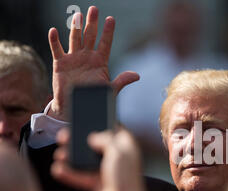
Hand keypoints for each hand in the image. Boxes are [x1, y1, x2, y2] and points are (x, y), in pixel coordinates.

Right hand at [48, 6, 139, 120]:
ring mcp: (73, 58)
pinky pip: (57, 50)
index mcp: (100, 61)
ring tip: (78, 15)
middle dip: (92, 23)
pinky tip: (54, 31)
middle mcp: (87, 56)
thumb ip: (121, 81)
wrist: (76, 108)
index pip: (105, 43)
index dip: (108, 32)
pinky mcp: (60, 64)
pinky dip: (54, 40)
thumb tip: (137, 75)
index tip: (111, 19)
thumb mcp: (109, 90)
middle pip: (90, 36)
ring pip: (75, 39)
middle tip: (94, 9)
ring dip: (76, 27)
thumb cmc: (94, 99)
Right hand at [51, 128, 162, 190]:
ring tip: (59, 154)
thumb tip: (92, 137)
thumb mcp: (117, 151)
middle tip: (64, 136)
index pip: (115, 129)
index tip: (88, 118)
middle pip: (95, 144)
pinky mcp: (98, 183)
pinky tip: (58, 169)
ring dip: (71, 157)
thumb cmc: (125, 177)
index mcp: (126, 146)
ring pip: (86, 159)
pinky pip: (81, 176)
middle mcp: (117, 156)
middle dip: (79, 140)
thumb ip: (105, 139)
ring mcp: (106, 170)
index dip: (103, 123)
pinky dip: (69, 173)